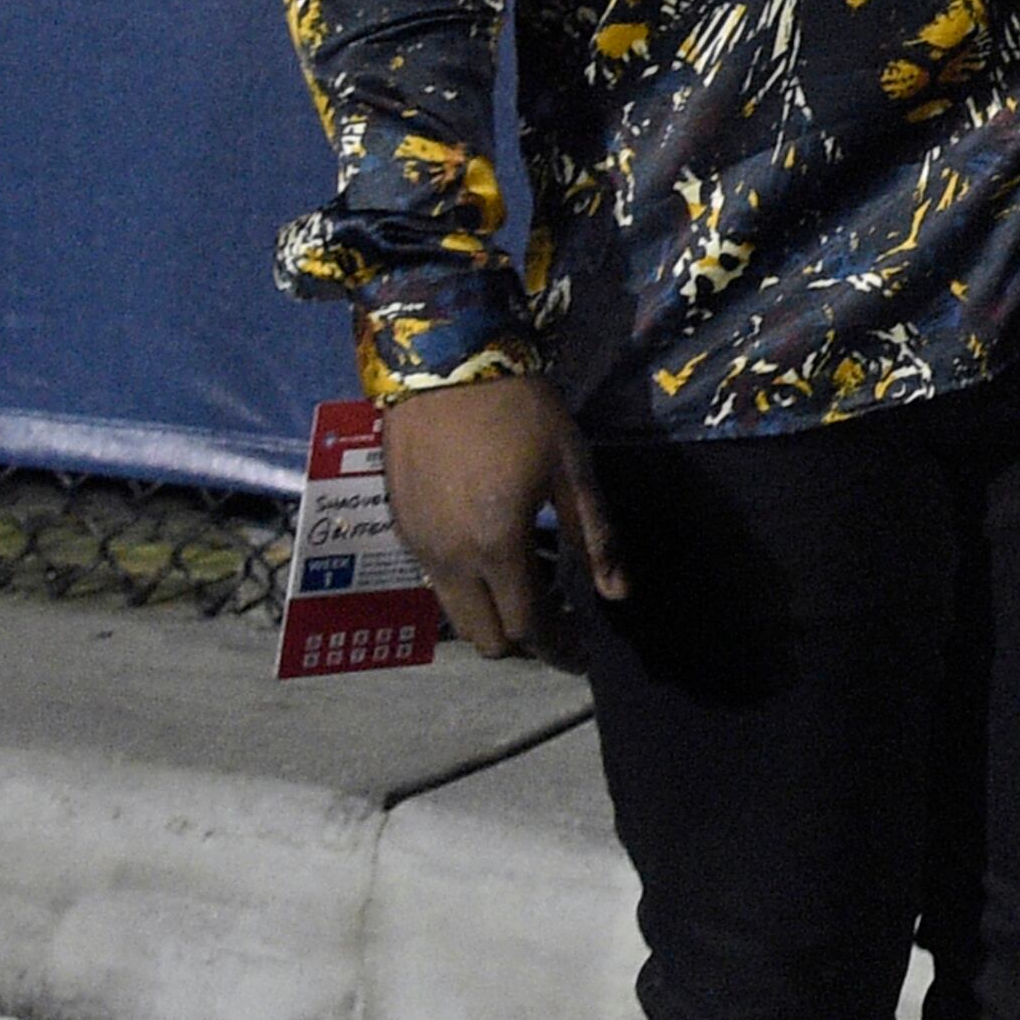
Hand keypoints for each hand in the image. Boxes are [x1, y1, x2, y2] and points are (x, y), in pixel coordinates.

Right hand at [379, 374, 626, 659]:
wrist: (445, 366)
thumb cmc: (520, 411)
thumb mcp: (572, 468)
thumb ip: (595, 536)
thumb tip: (618, 595)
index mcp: (497, 547)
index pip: (529, 626)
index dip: (558, 648)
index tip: (582, 653)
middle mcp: (450, 560)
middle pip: (484, 637)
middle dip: (524, 640)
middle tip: (558, 616)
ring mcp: (419, 547)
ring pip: (455, 615)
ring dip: (491, 616)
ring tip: (528, 586)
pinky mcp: (401, 528)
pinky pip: (435, 583)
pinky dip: (466, 589)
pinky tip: (492, 556)